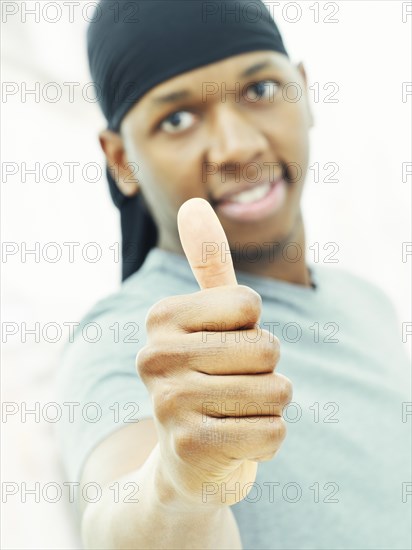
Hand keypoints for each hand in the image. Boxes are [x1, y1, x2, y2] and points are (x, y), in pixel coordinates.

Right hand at [136, 198, 291, 506]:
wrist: (188, 454)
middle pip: (266, 348)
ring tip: (233, 412)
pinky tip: (234, 440)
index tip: (224, 347)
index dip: (252, 328)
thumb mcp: (209, 318)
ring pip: (275, 392)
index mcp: (161, 317)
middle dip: (264, 370)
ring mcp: (168, 403)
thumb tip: (194, 203)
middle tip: (230, 385)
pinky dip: (266, 438)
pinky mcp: (189, 447)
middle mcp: (154, 356)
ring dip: (268, 405)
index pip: (249, 304)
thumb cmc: (208, 374)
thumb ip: (207, 263)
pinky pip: (272, 432)